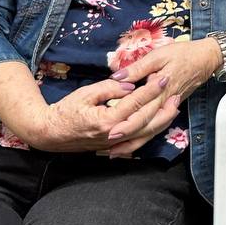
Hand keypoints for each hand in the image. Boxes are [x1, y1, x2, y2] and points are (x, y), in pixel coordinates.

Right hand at [24, 78, 170, 152]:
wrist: (50, 134)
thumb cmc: (65, 111)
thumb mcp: (85, 93)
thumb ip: (109, 88)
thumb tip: (130, 84)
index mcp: (107, 121)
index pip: (135, 103)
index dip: (151, 90)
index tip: (163, 77)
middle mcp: (114, 135)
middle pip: (146, 121)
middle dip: (163, 106)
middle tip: (175, 92)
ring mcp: (115, 143)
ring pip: (145, 134)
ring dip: (162, 121)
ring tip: (174, 107)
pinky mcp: (114, 146)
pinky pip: (138, 140)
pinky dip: (151, 132)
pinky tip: (160, 123)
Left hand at [102, 38, 219, 157]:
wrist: (207, 59)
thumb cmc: (183, 54)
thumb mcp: (158, 56)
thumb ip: (138, 68)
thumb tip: (117, 77)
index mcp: (161, 89)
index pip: (141, 109)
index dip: (126, 121)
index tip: (110, 130)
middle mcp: (165, 102)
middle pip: (145, 124)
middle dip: (126, 136)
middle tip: (107, 144)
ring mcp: (169, 107)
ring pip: (152, 129)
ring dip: (134, 141)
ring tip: (116, 151)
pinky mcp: (170, 108)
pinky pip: (157, 126)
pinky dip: (144, 137)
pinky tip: (133, 142)